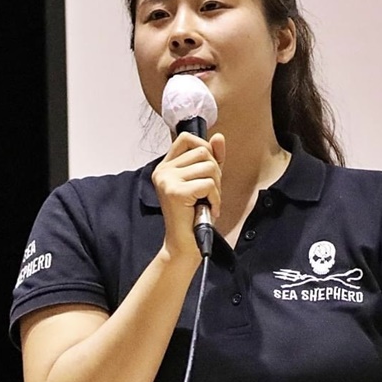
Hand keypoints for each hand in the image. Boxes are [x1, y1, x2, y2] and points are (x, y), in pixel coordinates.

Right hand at [152, 131, 225, 258]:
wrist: (185, 243)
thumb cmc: (194, 215)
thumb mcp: (204, 182)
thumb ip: (211, 159)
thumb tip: (218, 137)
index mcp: (165, 167)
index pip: (185, 138)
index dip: (204, 147)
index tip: (209, 167)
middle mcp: (162, 171)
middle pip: (203, 152)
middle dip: (215, 172)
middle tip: (209, 192)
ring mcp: (167, 180)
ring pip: (208, 167)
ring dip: (216, 187)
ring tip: (208, 201)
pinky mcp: (175, 192)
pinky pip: (208, 184)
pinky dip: (215, 198)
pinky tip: (209, 209)